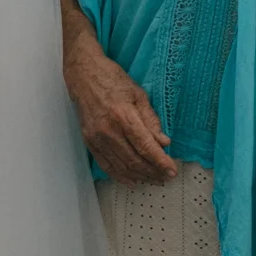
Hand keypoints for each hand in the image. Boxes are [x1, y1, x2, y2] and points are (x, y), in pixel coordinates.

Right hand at [64, 41, 173, 183]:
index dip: (161, 162)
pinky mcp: (89, 141)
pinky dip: (120, 176)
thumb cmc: (113, 80)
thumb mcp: (138, 94)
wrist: (83, 74)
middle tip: (166, 178)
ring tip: (154, 180)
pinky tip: (132, 181)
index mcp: (123, 115)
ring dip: (140, 176)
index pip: (145, 146)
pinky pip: (105, 165)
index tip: (172, 171)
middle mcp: (108, 130)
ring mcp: (96, 137)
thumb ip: (151, 120)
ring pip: (121, 166)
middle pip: (134, 160)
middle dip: (153, 172)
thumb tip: (164, 142)